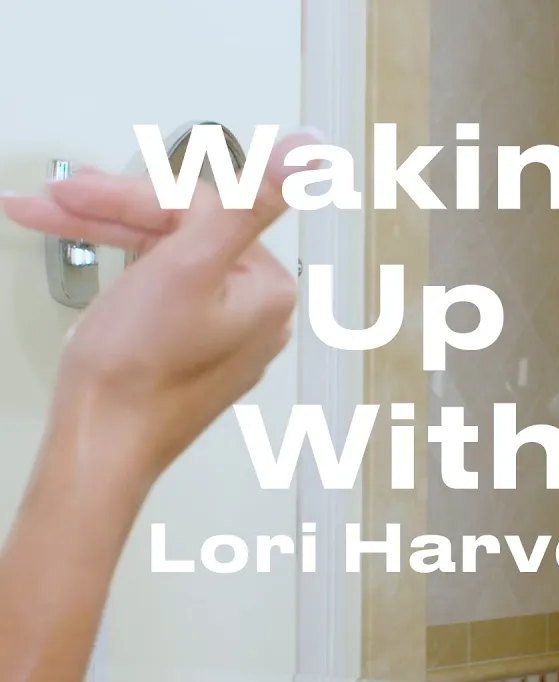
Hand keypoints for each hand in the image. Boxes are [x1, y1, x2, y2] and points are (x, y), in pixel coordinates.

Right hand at [0, 130, 318, 480]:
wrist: (98, 446)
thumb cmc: (138, 374)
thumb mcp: (188, 267)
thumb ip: (247, 203)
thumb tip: (311, 152)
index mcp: (268, 287)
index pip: (199, 209)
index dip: (130, 197)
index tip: (78, 193)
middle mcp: (256, 310)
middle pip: (181, 231)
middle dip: (110, 211)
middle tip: (51, 204)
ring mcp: (222, 332)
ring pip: (162, 256)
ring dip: (100, 231)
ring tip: (42, 218)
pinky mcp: (188, 348)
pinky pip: (156, 290)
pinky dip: (115, 271)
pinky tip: (81, 255)